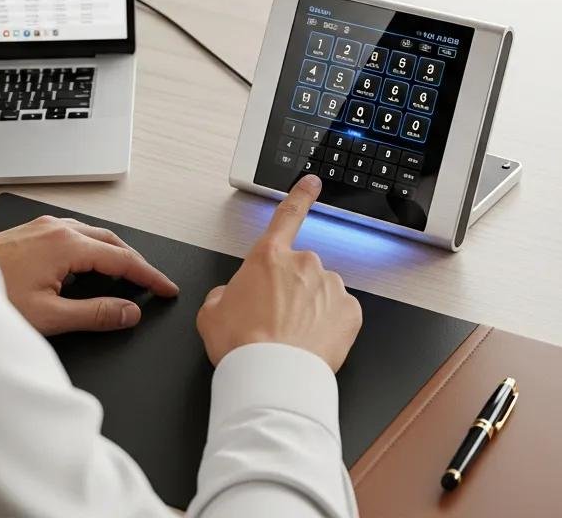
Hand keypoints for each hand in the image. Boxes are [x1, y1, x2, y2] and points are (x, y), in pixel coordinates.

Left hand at [0, 215, 177, 335]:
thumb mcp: (49, 316)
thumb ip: (96, 314)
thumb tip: (130, 312)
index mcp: (66, 244)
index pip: (122, 260)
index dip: (149, 276)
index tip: (167, 288)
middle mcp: (56, 228)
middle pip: (110, 242)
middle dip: (134, 262)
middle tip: (150, 283)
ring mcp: (40, 227)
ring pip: (90, 235)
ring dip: (112, 253)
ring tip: (124, 275)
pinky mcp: (27, 232)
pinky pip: (71, 234)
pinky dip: (89, 248)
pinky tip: (85, 265)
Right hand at [197, 174, 362, 371]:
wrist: (271, 378)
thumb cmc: (242, 347)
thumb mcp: (212, 313)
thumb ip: (225, 293)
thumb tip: (232, 296)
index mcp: (268, 257)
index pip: (287, 216)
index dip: (301, 195)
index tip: (312, 182)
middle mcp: (303, 263)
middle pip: (300, 271)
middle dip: (292, 290)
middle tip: (275, 320)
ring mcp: (330, 285)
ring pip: (322, 292)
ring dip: (311, 308)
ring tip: (291, 336)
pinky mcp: (350, 311)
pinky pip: (340, 313)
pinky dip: (329, 325)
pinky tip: (311, 342)